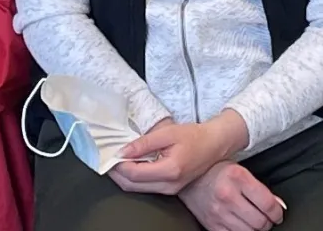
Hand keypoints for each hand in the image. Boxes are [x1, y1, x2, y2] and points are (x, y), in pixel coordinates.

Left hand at [110, 112, 247, 194]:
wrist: (214, 144)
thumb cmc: (194, 136)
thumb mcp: (167, 133)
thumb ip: (144, 143)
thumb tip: (123, 151)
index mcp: (170, 170)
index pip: (134, 174)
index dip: (118, 165)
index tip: (110, 153)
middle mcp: (170, 185)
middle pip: (132, 186)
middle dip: (116, 173)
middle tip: (108, 158)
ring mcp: (171, 190)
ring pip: (137, 189)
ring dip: (124, 176)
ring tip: (118, 159)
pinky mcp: (170, 190)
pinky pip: (146, 187)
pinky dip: (134, 178)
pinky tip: (131, 164)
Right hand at [178, 160, 284, 230]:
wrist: (189, 178)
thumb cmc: (215, 172)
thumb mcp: (240, 171)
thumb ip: (260, 188)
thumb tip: (278, 205)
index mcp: (237, 177)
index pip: (267, 203)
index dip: (277, 212)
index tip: (277, 213)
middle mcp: (227, 195)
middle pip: (260, 221)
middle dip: (268, 222)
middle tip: (267, 218)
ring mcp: (218, 212)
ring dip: (256, 229)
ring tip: (255, 221)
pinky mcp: (211, 224)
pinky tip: (241, 225)